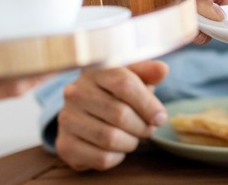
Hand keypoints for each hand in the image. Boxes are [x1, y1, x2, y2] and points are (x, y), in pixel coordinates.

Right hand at [55, 60, 169, 170]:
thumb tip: (162, 70)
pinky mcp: (65, 144)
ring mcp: (67, 119)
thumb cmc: (114, 93)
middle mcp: (75, 93)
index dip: (148, 104)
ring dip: (130, 142)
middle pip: (120, 114)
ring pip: (110, 138)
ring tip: (133, 137)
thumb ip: (147, 73)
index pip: (125, 84)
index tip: (160, 117)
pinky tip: (117, 148)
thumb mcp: (131, 77)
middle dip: (142, 126)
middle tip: (148, 129)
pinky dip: (117, 156)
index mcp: (94, 71)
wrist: (83, 115)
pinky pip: (101, 157)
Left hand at [88, 0, 227, 26]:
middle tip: (216, 33)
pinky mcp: (139, 22)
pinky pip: (158, 35)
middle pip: (201, 16)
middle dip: (211, 25)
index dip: (226, 8)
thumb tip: (219, 16)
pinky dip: (167, 38)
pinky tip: (174, 39)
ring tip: (197, 35)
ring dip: (190, 32)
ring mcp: (157, 8)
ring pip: (181, 27)